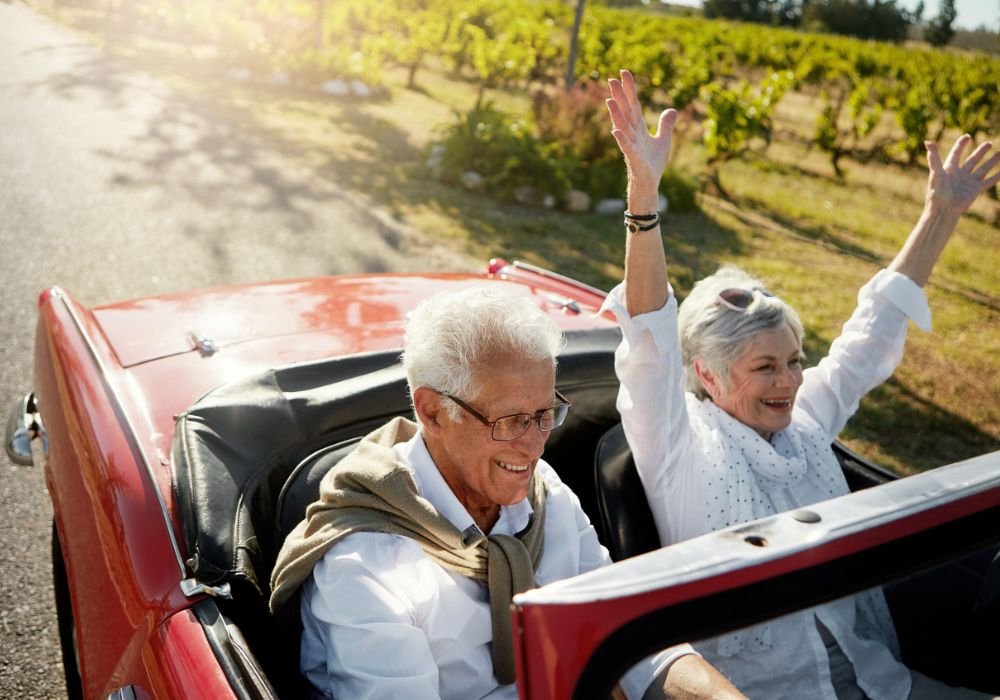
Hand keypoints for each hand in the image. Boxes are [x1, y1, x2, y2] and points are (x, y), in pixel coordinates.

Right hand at [606, 70, 676, 194]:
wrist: (649, 185)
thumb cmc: (652, 164)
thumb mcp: (663, 141)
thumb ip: (665, 125)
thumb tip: (672, 110)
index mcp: (639, 129)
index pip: (633, 105)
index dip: (629, 89)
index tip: (624, 72)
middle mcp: (633, 135)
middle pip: (626, 112)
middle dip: (619, 96)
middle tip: (611, 78)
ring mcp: (632, 146)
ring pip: (623, 127)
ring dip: (617, 114)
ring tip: (610, 100)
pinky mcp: (634, 159)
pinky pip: (627, 148)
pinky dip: (622, 139)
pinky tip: (616, 131)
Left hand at [924, 135, 999, 215]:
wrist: (943, 210)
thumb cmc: (937, 192)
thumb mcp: (935, 173)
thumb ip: (933, 157)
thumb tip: (927, 141)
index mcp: (949, 169)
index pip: (956, 154)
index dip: (961, 145)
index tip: (967, 137)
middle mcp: (960, 174)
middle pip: (972, 160)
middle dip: (980, 152)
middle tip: (989, 143)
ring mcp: (968, 182)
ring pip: (983, 168)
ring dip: (991, 161)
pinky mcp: (975, 190)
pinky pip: (989, 181)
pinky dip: (996, 176)